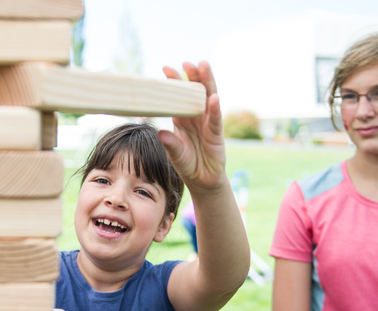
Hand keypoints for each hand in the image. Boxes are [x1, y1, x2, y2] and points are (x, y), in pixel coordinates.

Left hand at [158, 61, 225, 191]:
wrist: (202, 180)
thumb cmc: (187, 164)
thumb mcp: (175, 154)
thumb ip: (170, 143)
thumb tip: (160, 133)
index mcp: (183, 119)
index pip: (178, 97)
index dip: (174, 82)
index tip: (166, 68)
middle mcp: (196, 118)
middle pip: (196, 92)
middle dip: (192, 76)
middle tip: (187, 62)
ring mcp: (208, 124)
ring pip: (208, 99)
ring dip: (206, 83)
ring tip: (203, 66)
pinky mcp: (216, 135)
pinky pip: (216, 120)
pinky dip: (215, 109)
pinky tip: (214, 98)